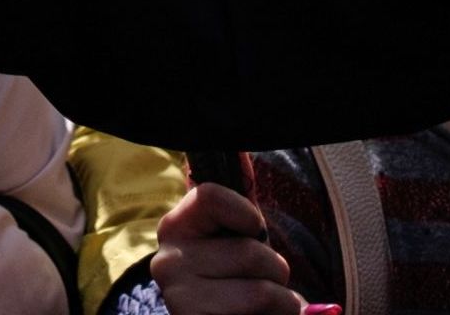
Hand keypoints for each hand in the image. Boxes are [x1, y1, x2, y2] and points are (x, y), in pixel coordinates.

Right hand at [150, 183, 303, 314]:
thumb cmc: (235, 278)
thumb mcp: (235, 238)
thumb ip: (238, 203)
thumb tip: (243, 152)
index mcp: (176, 227)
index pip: (212, 197)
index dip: (247, 216)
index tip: (253, 231)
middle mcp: (167, 261)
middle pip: (251, 251)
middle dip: (275, 269)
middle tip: (264, 280)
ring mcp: (179, 299)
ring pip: (261, 290)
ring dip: (282, 301)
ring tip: (267, 305)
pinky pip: (259, 314)